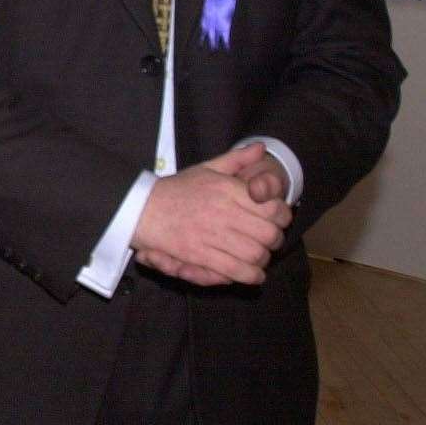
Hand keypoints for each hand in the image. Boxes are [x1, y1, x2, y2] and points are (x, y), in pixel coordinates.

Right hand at [131, 145, 291, 286]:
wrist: (143, 208)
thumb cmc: (177, 189)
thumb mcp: (207, 168)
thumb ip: (236, 159)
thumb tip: (261, 148)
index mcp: (228, 189)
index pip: (272, 207)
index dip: (282, 217)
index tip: (279, 220)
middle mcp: (224, 212)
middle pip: (269, 234)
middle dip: (275, 241)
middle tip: (271, 242)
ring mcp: (212, 234)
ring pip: (255, 254)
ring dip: (263, 259)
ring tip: (261, 257)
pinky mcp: (200, 254)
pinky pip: (234, 270)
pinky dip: (249, 276)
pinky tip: (253, 275)